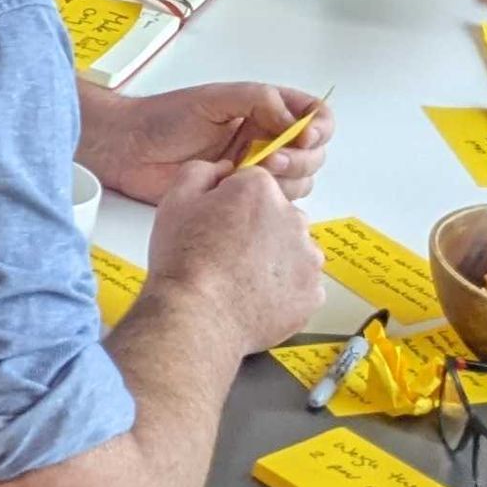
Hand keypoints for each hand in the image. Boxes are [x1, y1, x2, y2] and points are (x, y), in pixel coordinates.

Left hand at [83, 83, 328, 207]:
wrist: (129, 149)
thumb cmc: (163, 118)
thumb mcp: (213, 98)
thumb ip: (257, 100)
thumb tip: (292, 117)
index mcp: (264, 110)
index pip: (313, 116)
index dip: (319, 127)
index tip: (304, 135)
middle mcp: (265, 139)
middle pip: (313, 153)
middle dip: (302, 157)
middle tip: (272, 159)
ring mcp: (254, 170)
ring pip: (299, 180)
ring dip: (287, 179)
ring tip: (252, 173)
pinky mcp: (239, 196)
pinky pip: (273, 203)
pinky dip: (271, 200)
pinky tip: (246, 193)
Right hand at [138, 159, 326, 351]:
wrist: (197, 317)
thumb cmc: (184, 261)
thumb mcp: (174, 199)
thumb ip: (202, 171)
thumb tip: (224, 170)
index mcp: (261, 191)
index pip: (252, 184)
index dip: (229, 202)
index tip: (216, 222)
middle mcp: (293, 219)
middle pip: (277, 215)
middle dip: (257, 228)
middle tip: (225, 252)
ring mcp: (307, 259)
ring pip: (292, 250)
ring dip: (273, 258)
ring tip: (239, 277)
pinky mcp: (312, 294)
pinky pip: (299, 285)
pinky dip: (282, 290)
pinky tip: (254, 296)